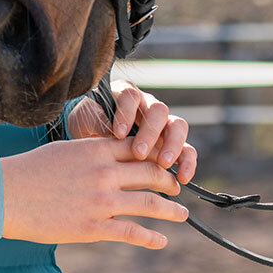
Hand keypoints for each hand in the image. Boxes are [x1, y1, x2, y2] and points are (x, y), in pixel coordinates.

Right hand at [0, 135, 188, 247]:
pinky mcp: (94, 227)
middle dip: (169, 181)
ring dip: (171, 210)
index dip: (158, 154)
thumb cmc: (29, 171)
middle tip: (177, 187)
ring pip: (150, 203)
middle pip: (151, 173)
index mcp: (96, 150)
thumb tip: (107, 154)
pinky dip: (152, 238)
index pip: (139, 148)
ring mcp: (101, 201)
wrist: (5, 195)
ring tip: (182, 214)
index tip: (165, 162)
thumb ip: (90, 152)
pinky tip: (162, 241)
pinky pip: (133, 232)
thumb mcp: (64, 150)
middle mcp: (105, 173)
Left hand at [66, 79, 196, 183]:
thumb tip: (110, 134)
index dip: (126, 114)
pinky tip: (182, 178)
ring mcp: (162, 123)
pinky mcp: (171, 142)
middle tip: (139, 153)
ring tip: (163, 165)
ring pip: (177, 126)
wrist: (92, 142)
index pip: (130, 97)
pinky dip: (187, 163)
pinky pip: (186, 149)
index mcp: (124, 94)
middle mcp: (147, 105)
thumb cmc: (88, 127)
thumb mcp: (86, 123)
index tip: (117, 134)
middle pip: (158, 110)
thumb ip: (97, 123)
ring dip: (173, 146)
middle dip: (150, 132)